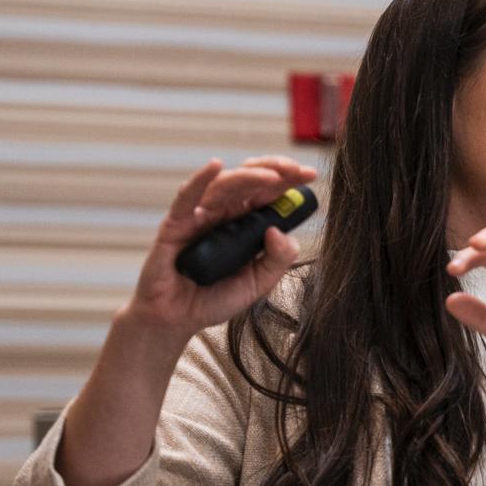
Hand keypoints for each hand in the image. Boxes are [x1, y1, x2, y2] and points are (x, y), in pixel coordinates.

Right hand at [122, 156, 316, 342]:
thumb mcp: (259, 283)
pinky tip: (214, 165)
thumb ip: (277, 259)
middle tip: (296, 170)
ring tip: (272, 176)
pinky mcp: (175, 225)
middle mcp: (224, 214)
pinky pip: (186, 198)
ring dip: (249, 176)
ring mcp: (200, 217)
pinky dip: (200, 180)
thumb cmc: (215, 299)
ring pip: (224, 186)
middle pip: (249, 181)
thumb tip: (280, 231)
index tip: (310, 175)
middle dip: (275, 170)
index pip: (269, 194)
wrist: (177, 320)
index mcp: (245, 223)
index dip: (288, 181)